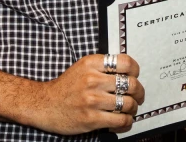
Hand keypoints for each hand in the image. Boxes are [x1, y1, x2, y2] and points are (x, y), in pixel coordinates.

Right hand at [25, 54, 143, 134]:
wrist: (46, 104)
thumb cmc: (67, 86)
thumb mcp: (83, 66)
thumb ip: (103, 65)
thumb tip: (127, 69)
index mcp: (92, 63)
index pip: (125, 62)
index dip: (135, 69)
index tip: (135, 75)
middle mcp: (93, 80)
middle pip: (130, 83)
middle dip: (139, 91)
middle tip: (139, 95)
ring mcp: (92, 100)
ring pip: (128, 103)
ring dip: (134, 108)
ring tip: (132, 109)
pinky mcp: (92, 119)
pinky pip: (120, 120)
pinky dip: (127, 122)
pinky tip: (125, 120)